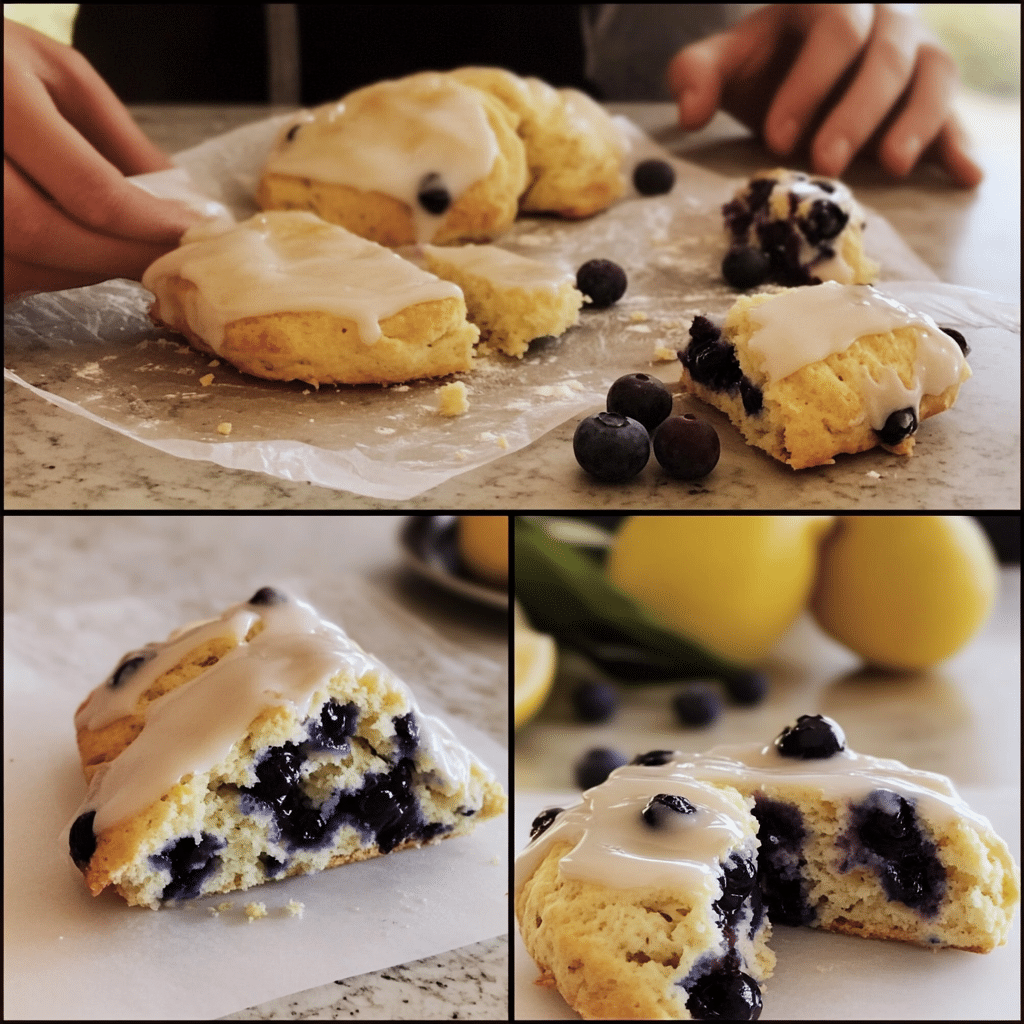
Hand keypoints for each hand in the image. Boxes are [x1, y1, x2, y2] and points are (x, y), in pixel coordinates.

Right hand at [4, 18, 199, 299]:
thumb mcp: (55, 73)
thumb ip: (119, 138)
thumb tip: (185, 199)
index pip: (88, 188)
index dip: (149, 225)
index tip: (190, 234)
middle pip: (45, 234)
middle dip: (118, 258)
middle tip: (164, 261)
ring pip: (16, 263)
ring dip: (81, 271)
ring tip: (120, 253)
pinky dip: (43, 273)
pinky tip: (71, 252)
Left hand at [667, 4, 981, 186]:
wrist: (797, 71)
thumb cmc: (763, 69)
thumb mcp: (728, 65)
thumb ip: (698, 76)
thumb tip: (688, 113)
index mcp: (830, 4)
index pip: (834, 30)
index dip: (809, 83)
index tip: (778, 138)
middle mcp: (883, 21)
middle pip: (886, 57)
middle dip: (856, 112)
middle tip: (825, 162)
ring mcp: (916, 53)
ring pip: (932, 76)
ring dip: (915, 123)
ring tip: (892, 167)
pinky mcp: (932, 94)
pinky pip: (956, 112)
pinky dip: (960, 143)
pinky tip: (964, 175)